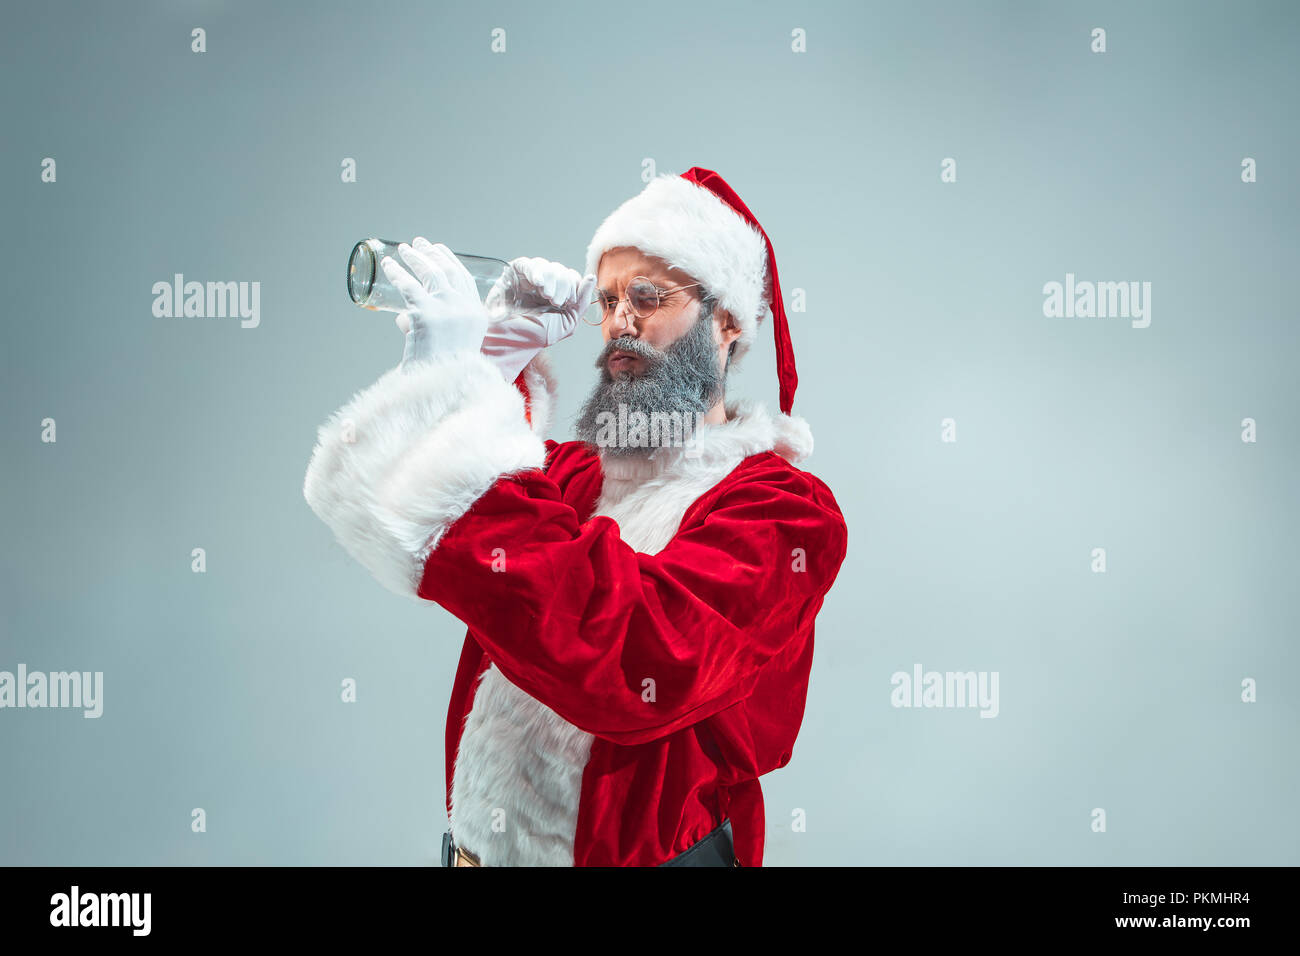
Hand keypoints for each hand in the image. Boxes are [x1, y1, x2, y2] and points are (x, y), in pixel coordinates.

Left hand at [382, 238, 488, 368]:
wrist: (441, 386)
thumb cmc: (441, 370)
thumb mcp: (447, 343)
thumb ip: (428, 326)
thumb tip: (402, 317)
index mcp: (477, 315)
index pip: (464, 279)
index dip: (450, 261)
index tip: (439, 249)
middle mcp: (466, 309)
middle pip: (449, 271)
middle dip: (432, 253)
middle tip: (419, 243)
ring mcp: (447, 310)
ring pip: (431, 274)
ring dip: (416, 258)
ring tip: (403, 249)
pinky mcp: (426, 314)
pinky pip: (409, 287)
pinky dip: (397, 274)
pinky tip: (388, 266)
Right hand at [480, 257, 597, 381]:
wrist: (511, 342)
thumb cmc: (536, 336)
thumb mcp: (567, 322)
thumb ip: (582, 302)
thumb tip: (591, 277)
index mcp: (557, 294)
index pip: (571, 277)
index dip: (573, 286)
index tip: (568, 302)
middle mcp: (543, 285)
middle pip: (560, 270)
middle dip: (563, 285)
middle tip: (556, 301)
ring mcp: (527, 279)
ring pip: (545, 265)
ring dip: (551, 279)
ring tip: (546, 295)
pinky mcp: (512, 276)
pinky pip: (526, 264)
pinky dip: (535, 270)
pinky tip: (538, 283)